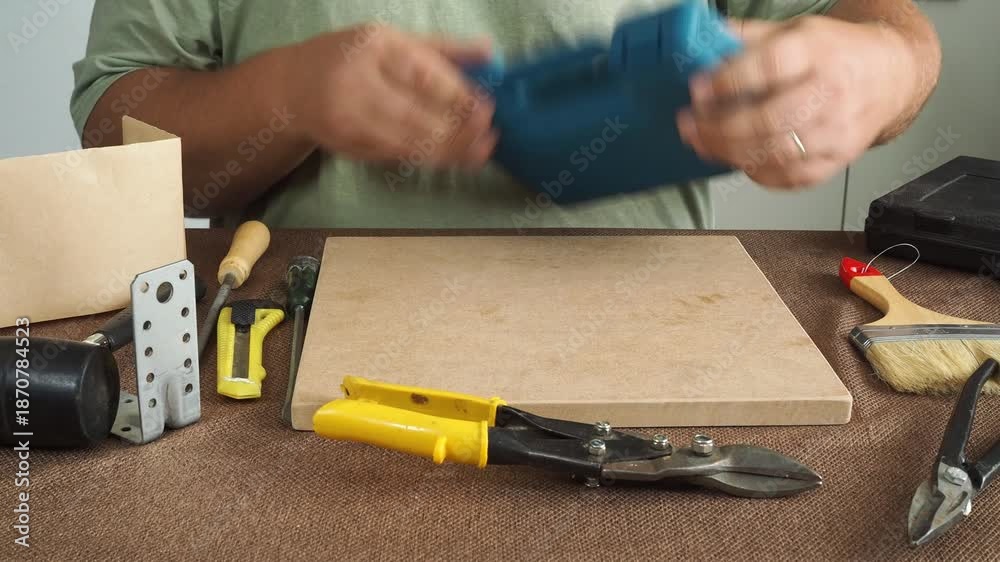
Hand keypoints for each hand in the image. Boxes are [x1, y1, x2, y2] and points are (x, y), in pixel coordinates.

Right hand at [282, 24, 497, 168]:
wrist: (294, 88)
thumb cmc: (353, 58)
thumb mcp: (394, 41)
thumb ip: (442, 49)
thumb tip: (491, 53)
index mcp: (374, 46)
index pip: (422, 73)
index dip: (457, 95)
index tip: (486, 107)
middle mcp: (357, 81)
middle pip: (415, 113)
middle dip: (458, 129)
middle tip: (489, 135)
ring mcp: (350, 117)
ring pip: (408, 141)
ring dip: (449, 151)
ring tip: (481, 152)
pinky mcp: (349, 145)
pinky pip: (397, 155)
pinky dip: (429, 159)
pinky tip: (453, 159)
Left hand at [677, 16, 912, 188]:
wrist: (889, 76)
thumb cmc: (836, 53)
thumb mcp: (795, 30)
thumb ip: (748, 37)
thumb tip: (703, 40)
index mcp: (818, 51)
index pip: (771, 67)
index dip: (729, 80)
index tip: (700, 88)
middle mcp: (831, 92)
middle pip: (769, 119)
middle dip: (720, 127)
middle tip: (690, 124)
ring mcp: (837, 130)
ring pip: (777, 152)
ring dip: (730, 152)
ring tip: (702, 143)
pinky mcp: (838, 159)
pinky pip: (791, 177)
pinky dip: (758, 173)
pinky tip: (737, 159)